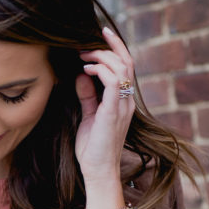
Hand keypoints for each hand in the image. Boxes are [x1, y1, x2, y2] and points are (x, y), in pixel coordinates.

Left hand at [75, 27, 134, 208]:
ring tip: (83, 56)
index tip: (98, 35)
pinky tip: (86, 70)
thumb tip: (81, 75)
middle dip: (108, 46)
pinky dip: (100, 71)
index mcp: (123, 101)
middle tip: (85, 44)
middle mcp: (127, 101)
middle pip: (126, 61)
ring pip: (121, 67)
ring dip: (101, 57)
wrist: (98, 172)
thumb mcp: (88, 117)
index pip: (125, 67)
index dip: (114, 48)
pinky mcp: (113, 112)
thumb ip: (88, 96)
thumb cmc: (92, 149)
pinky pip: (113, 82)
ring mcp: (123, 106)